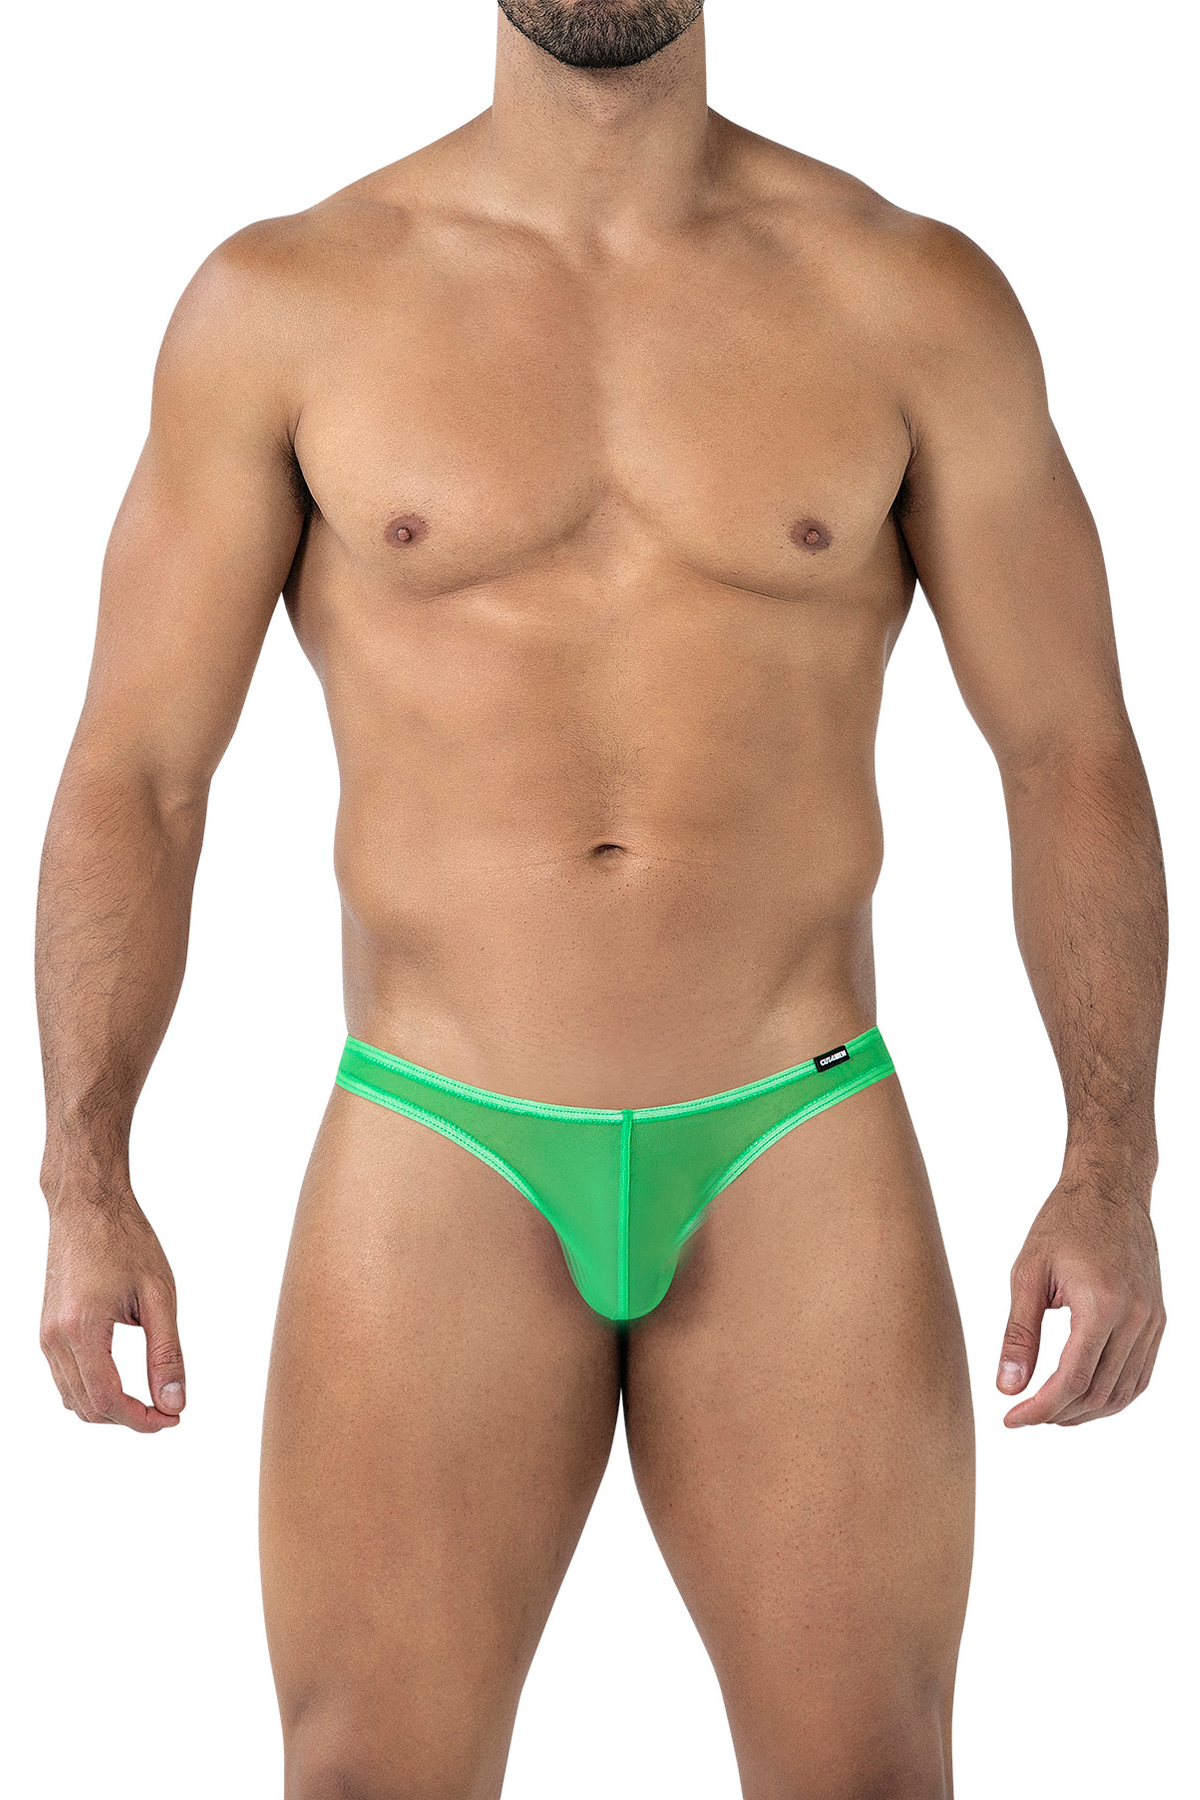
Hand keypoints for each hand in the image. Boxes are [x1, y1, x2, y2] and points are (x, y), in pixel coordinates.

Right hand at [40, 1193, 184, 1432]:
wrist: (87, 1206)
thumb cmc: (125, 1240)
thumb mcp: (159, 1295)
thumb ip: (166, 1353)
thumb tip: (174, 1401)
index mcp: (81, 1329)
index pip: (107, 1400)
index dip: (142, 1420)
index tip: (174, 1418)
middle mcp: (54, 1339)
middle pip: (87, 1407)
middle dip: (129, 1418)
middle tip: (169, 1410)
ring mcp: (46, 1335)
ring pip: (73, 1399)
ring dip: (110, 1408)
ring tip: (151, 1398)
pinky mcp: (47, 1329)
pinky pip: (65, 1378)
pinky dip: (92, 1391)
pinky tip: (122, 1382)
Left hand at [997, 1175, 1164, 1426]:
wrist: (1110, 1189)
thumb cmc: (1064, 1223)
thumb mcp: (1028, 1274)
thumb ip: (1018, 1334)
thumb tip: (1007, 1387)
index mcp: (1101, 1305)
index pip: (1070, 1381)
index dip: (1039, 1409)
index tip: (1011, 1419)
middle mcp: (1135, 1318)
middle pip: (1097, 1393)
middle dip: (1058, 1414)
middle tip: (1024, 1415)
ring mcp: (1152, 1321)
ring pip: (1123, 1392)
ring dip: (1085, 1412)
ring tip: (1049, 1411)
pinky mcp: (1158, 1319)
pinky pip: (1140, 1375)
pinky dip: (1113, 1395)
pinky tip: (1083, 1396)